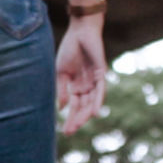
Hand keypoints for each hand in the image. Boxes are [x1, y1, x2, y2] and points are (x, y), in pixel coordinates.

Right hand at [55, 18, 106, 134]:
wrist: (80, 30)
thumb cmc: (70, 48)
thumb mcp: (61, 73)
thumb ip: (62, 90)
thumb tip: (62, 108)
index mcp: (77, 86)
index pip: (74, 106)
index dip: (70, 118)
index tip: (65, 131)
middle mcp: (87, 86)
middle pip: (83, 107)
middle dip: (77, 119)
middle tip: (70, 132)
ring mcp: (95, 81)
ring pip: (92, 102)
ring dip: (86, 114)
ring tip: (78, 125)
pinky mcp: (101, 73)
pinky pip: (100, 90)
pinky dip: (98, 102)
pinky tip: (96, 113)